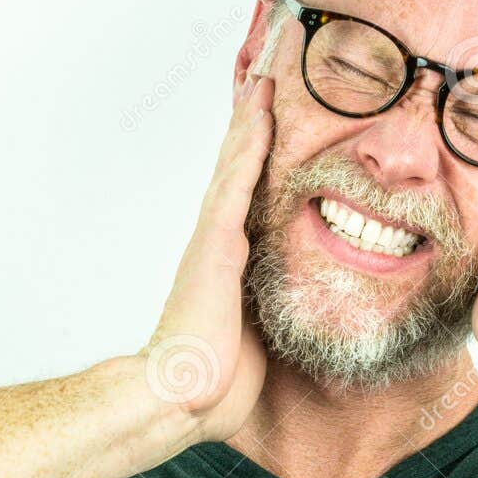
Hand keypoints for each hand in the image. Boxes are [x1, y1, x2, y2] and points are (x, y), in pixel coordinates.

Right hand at [138, 73, 272, 444]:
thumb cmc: (215, 379)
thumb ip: (268, 311)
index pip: (245, 197)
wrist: (179, 396)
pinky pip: (236, 186)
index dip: (256, 158)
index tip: (270, 123)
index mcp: (228, 262)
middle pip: (236, 170)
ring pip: (234, 166)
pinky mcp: (214, 247)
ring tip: (263, 81)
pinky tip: (259, 118)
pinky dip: (249, 149)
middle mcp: (217, 242)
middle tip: (265, 81)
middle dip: (251, 127)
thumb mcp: (255, 337)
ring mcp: (213, 241)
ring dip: (250, 122)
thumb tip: (298, 311)